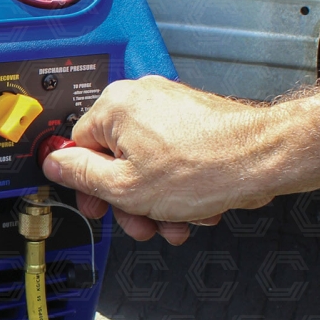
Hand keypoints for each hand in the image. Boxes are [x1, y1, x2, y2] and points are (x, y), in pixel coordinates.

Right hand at [42, 76, 276, 244]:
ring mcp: (170, 105)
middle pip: (114, 157)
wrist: (265, 159)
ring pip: (146, 162)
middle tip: (140, 222)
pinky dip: (177, 184)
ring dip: (155, 199)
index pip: (78, 147)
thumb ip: (81, 175)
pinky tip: (192, 207)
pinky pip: (171, 155)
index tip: (98, 206)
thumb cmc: (204, 168)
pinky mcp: (194, 117)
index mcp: (115, 107)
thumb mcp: (125, 187)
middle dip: (128, 199)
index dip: (88, 185)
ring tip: (173, 221)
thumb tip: (55, 164)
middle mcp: (141, 97)